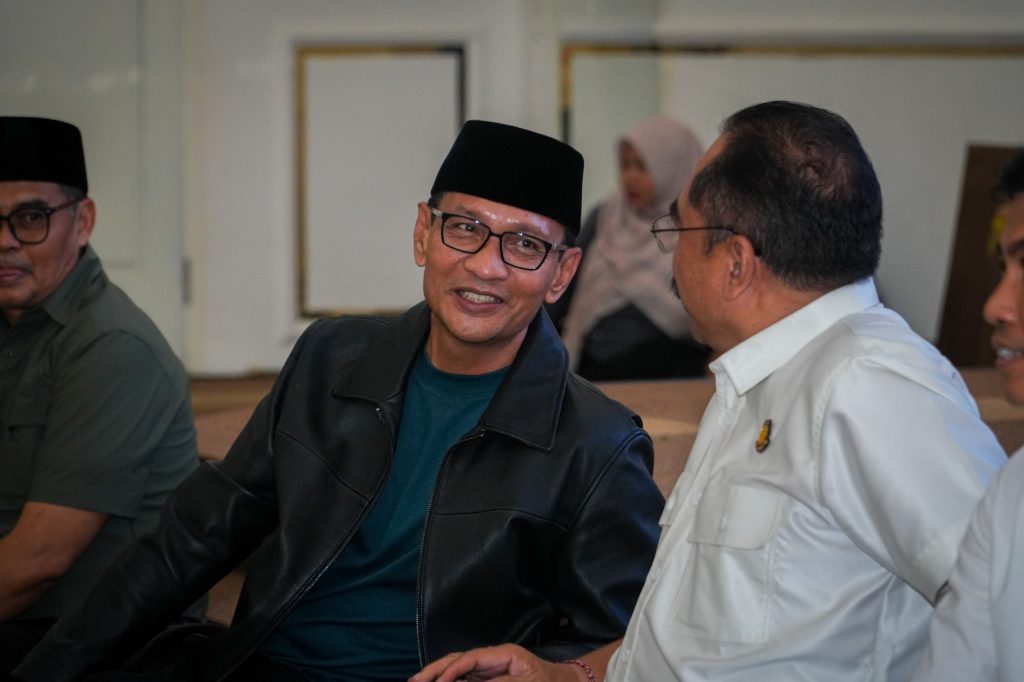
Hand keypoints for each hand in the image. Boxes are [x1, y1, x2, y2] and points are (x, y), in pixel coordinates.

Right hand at [410, 644, 580, 681]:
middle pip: (459, 659)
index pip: (471, 658)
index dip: (452, 670)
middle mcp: (493, 658)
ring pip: (458, 668)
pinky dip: (450, 680)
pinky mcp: (489, 678)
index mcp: (504, 654)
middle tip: (415, 681)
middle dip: (436, 669)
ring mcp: (490, 668)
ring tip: (418, 681)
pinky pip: (465, 678)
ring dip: (438, 675)